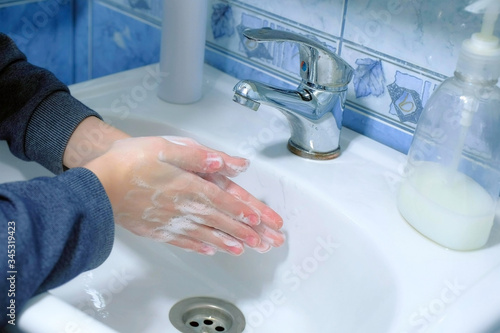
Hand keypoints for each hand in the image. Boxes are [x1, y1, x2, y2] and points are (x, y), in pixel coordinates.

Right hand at [83, 136, 284, 254]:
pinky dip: (199, 246)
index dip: (245, 211)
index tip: (261, 220)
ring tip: (244, 250)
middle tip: (265, 243)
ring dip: (228, 242)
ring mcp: (170, 222)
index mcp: (189, 186)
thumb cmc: (129, 162)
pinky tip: (209, 250)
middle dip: (246, 232)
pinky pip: (183, 241)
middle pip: (221, 221)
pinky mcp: (157, 230)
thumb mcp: (166, 148)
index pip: (225, 201)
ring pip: (206, 234)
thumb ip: (200, 156)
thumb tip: (230, 162)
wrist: (96, 185)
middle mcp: (184, 208)